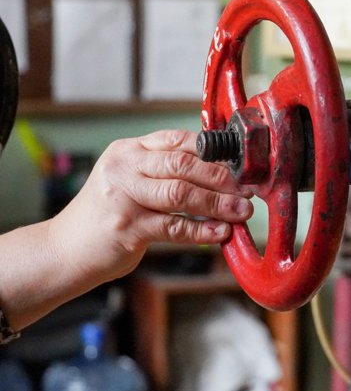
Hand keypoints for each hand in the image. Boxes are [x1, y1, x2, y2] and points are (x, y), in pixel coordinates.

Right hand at [49, 130, 253, 284]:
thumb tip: (223, 172)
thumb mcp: (131, 181)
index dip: (215, 152)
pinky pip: (174, 227)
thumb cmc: (109, 214)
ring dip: (218, 204)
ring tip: (241, 212)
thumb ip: (166, 172)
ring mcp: (123, 197)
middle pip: (184, 165)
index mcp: (129, 150)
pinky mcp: (125, 228)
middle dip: (222, 178)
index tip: (241, 165)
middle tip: (247, 190)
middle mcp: (124, 167)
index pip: (179, 140)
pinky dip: (202, 230)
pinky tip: (221, 232)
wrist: (64, 249)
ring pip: (182, 195)